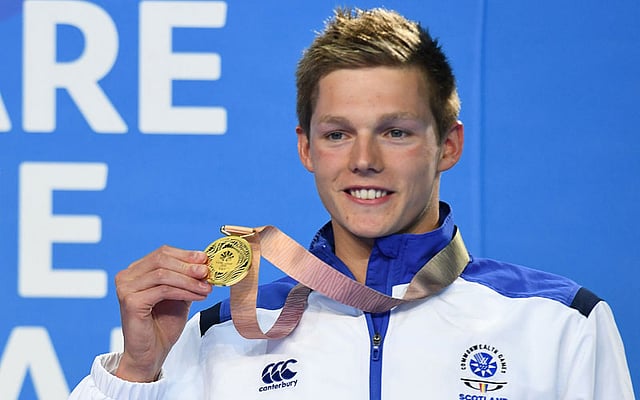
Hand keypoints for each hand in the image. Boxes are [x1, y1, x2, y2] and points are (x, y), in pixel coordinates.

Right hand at [114, 245, 211, 381]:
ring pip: (164, 274)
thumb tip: (205, 262)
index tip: (205, 259)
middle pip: (162, 259)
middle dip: (188, 265)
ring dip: (189, 280)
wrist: (150, 353)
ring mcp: (126, 288)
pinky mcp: (131, 302)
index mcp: (136, 271)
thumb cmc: (163, 324)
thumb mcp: (179, 295)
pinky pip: (163, 290)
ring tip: (207, 288)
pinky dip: (184, 291)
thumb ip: (188, 278)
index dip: (185, 254)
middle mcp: (127, 276)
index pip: (162, 253)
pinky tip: (198, 296)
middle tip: (207, 272)